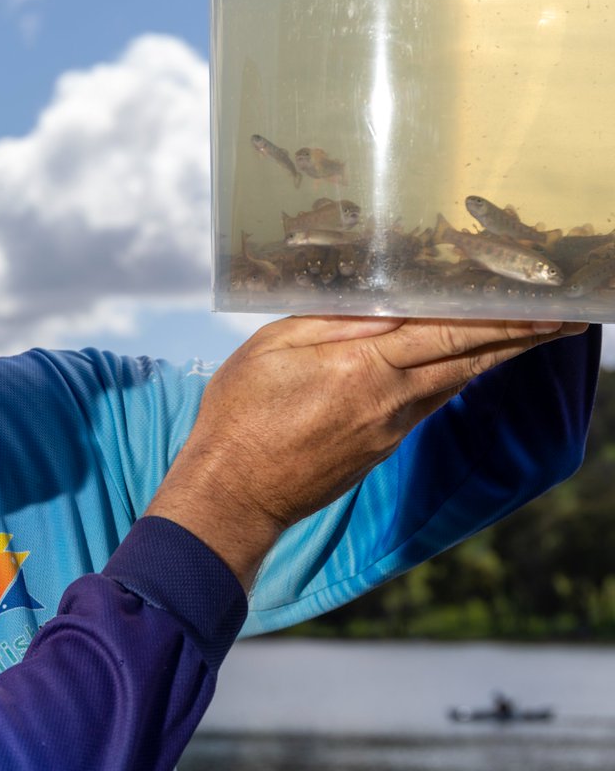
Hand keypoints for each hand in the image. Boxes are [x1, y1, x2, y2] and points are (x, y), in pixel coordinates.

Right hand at [145, 316, 586, 588]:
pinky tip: (464, 368)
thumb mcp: (271, 350)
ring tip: (529, 336)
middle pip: (469, 361)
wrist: (234, 494)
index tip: (549, 305)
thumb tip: (387, 305)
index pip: (449, 332)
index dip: (504, 318)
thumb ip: (330, 323)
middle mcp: (389, 400)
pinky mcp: (381, 449)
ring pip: (455, 384)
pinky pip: (429, 404)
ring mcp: (390, 429)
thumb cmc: (239, 416)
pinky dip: (457, 379)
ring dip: (496, 358)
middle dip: (522, 338)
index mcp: (362, 366)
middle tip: (565, 319)